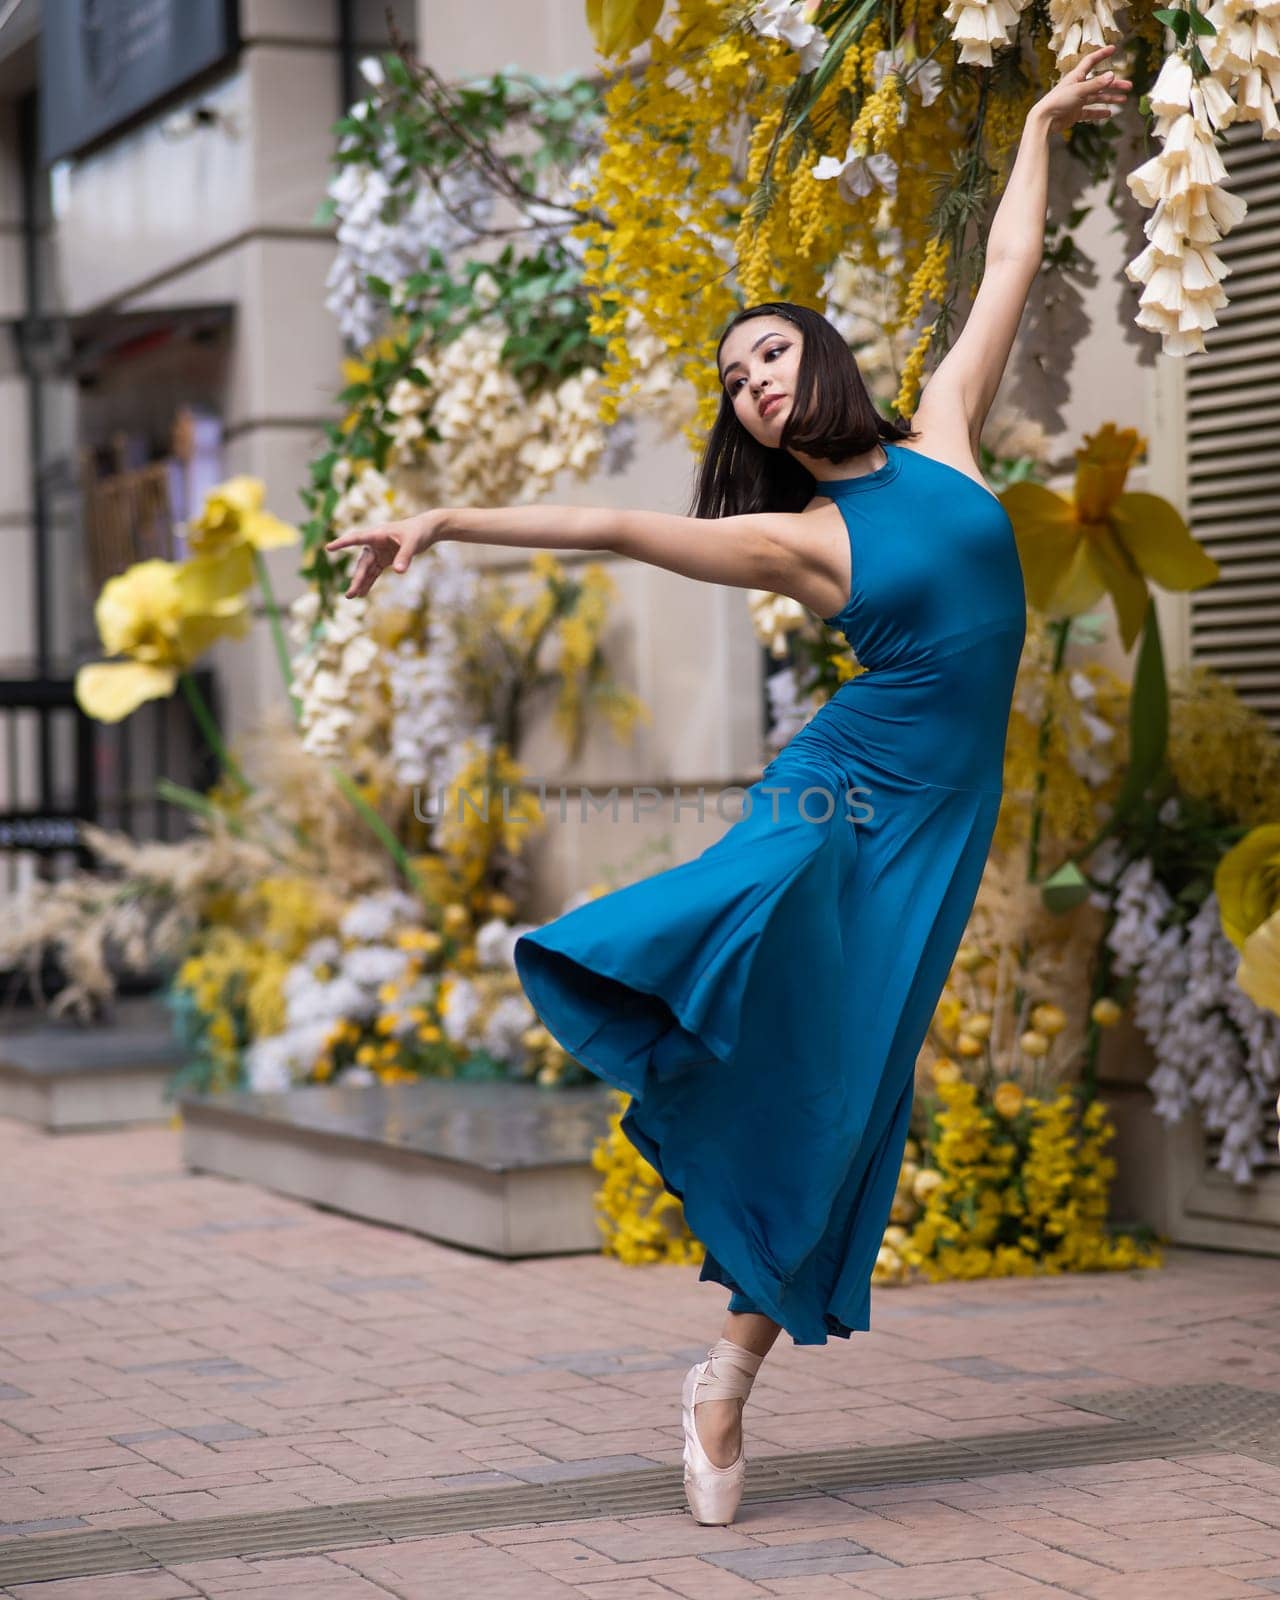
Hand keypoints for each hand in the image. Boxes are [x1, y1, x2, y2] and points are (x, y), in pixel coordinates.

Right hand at [323, 512, 438, 598]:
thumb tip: (398, 572)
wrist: (427, 529)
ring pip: (367, 568)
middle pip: (362, 562)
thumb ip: (405, 556)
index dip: (342, 543)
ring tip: (352, 596)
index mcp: (378, 534)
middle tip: (350, 594)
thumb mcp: (413, 543)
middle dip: (356, 578)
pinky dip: (370, 581)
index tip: (329, 548)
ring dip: (361, 582)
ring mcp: (379, 551)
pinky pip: (375, 571)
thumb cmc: (419, 531)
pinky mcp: (385, 558)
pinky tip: (363, 593)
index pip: (356, 538)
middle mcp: (375, 542)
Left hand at [1032, 45, 1132, 134]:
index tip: (1113, 48)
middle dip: (1114, 84)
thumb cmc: (1058, 101)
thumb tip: (1112, 76)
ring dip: (1110, 98)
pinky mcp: (1075, 113)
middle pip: (1100, 83)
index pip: (1091, 61)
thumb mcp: (1079, 90)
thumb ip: (1096, 84)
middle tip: (1128, 86)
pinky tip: (1109, 113)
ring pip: (1097, 97)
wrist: (1045, 121)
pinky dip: (1099, 112)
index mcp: (1077, 76)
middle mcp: (1078, 86)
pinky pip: (1090, 112)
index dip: (1102, 54)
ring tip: (1123, 100)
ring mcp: (1077, 100)